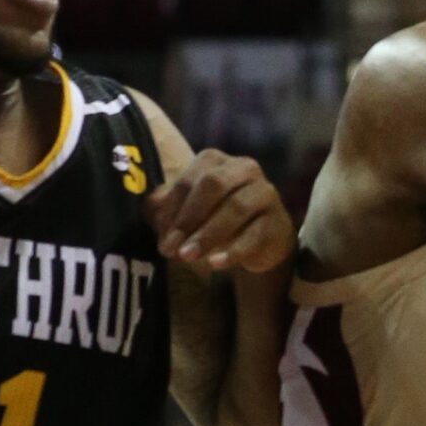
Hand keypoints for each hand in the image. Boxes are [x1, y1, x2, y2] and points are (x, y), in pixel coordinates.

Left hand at [148, 151, 294, 274]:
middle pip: (214, 185)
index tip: (162, 238)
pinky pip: (255, 234)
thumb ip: (163, 208)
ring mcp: (265, 193)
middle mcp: (245, 169)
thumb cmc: (215, 218)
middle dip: (189, 217)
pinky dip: (234, 250)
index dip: (172, 209)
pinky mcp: (278, 221)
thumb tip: (148, 209)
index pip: (189, 180)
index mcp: (216, 161)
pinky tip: (215, 263)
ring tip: (188, 257)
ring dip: (208, 235)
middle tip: (172, 248)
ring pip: (236, 208)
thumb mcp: (186, 210)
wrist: (260, 239)